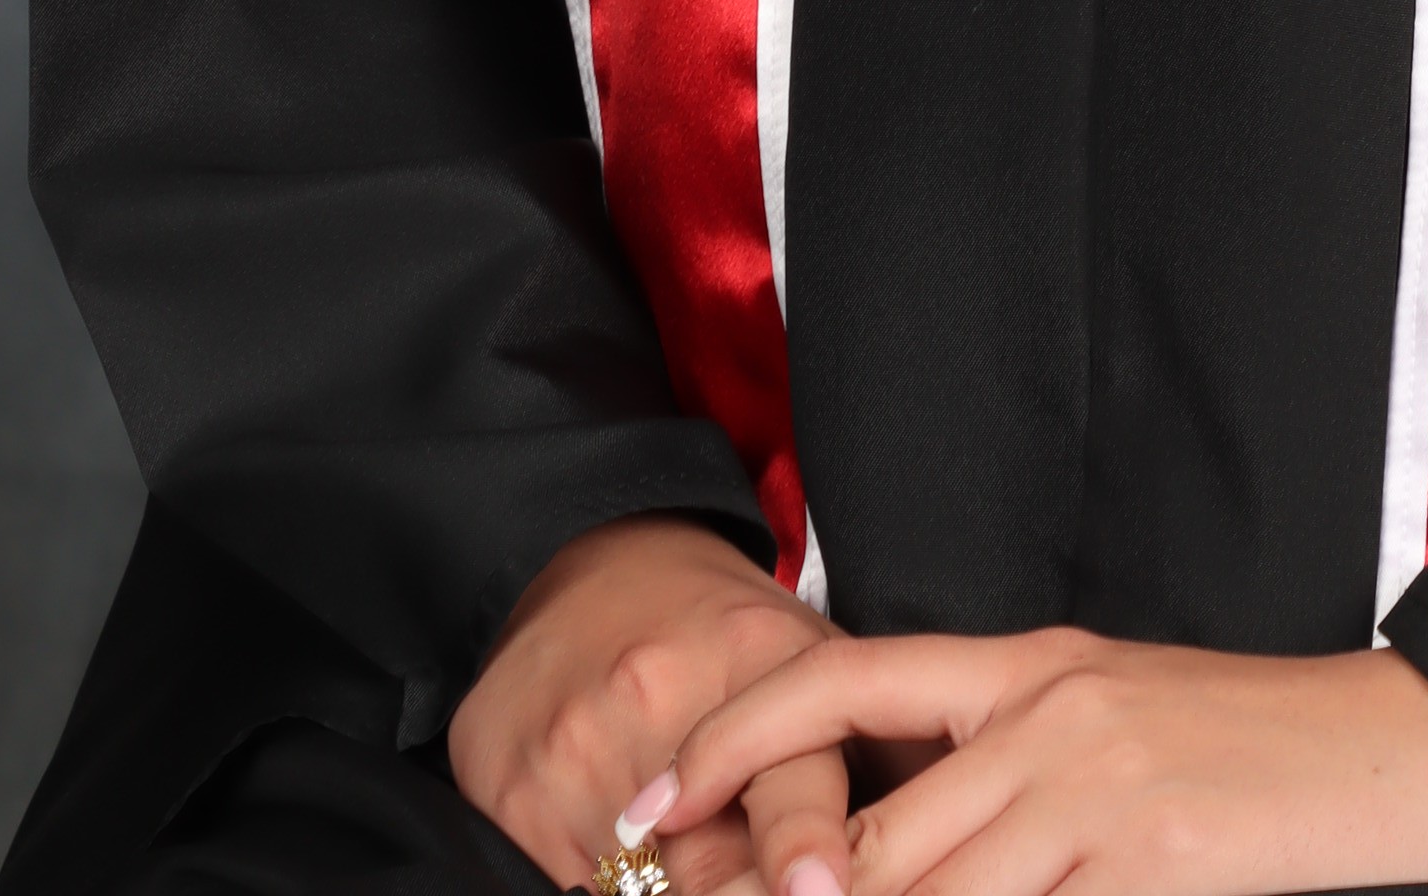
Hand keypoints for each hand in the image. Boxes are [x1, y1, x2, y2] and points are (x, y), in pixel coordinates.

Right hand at [451, 514, 838, 891]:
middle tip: (757, 885)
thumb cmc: (722, 630)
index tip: (815, 892)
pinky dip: (605, 890)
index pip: (786, 779)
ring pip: (635, 893)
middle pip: (711, 870)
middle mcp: (660, 694)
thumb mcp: (810, 656)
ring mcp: (577, 743)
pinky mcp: (511, 787)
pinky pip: (569, 890)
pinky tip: (620, 853)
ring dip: (667, 891)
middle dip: (740, 894)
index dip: (801, 848)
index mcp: (758, 657)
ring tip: (685, 859)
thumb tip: (917, 852)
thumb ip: (868, 756)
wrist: (589, 564)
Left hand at [632, 621, 1427, 895]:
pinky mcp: (1151, 873)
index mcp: (1033, 664)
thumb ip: (995, 764)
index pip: (842, 680)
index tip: (646, 803)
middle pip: (863, 837)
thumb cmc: (1247, 749)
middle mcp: (1048, 716)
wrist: (1396, 752)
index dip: (731, 741)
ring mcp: (1097, 797)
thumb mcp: (1109, 720)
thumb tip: (870, 845)